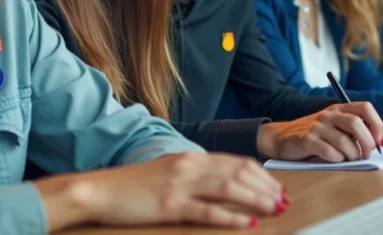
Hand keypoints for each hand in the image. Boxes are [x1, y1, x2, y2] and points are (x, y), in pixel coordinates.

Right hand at [36, 151, 285, 230]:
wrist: (98, 190)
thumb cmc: (131, 186)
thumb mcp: (167, 173)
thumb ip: (193, 175)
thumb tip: (221, 183)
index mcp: (189, 158)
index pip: (235, 162)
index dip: (261, 175)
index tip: (277, 187)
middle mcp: (188, 166)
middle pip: (238, 173)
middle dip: (266, 187)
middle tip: (284, 200)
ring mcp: (180, 185)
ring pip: (229, 188)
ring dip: (257, 198)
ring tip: (275, 209)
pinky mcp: (170, 205)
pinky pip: (207, 211)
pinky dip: (231, 217)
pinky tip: (246, 223)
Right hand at [256, 102, 382, 162]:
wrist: (281, 138)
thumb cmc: (315, 136)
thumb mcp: (340, 130)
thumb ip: (368, 135)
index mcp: (339, 109)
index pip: (366, 108)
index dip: (377, 124)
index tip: (377, 140)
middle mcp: (328, 115)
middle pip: (357, 124)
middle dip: (367, 143)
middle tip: (365, 154)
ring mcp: (317, 126)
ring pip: (345, 142)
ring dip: (352, 155)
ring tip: (347, 158)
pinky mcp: (307, 140)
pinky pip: (330, 152)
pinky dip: (336, 159)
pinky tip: (332, 158)